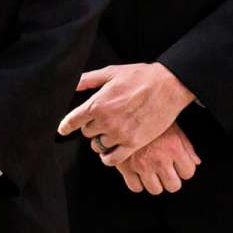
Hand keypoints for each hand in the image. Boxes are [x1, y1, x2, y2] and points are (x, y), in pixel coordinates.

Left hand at [58, 62, 194, 166]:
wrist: (169, 86)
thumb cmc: (141, 77)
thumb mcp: (111, 73)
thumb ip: (88, 79)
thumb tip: (72, 85)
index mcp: (97, 104)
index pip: (72, 121)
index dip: (65, 126)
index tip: (63, 129)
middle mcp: (106, 121)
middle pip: (86, 133)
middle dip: (91, 127)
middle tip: (101, 121)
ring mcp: (120, 134)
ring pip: (98, 146)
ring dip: (101, 140)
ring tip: (109, 133)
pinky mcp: (133, 143)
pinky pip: (112, 159)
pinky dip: (108, 158)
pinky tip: (110, 153)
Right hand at [116, 124, 199, 193]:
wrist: (125, 109)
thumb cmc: (151, 116)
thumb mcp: (173, 127)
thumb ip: (186, 146)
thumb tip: (196, 162)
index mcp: (174, 148)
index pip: (188, 172)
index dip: (184, 169)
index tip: (179, 166)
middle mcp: (159, 159)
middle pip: (173, 186)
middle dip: (171, 180)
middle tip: (166, 172)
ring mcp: (142, 165)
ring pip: (155, 190)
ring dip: (155, 183)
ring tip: (152, 172)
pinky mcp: (125, 167)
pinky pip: (135, 187)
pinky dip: (137, 183)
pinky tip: (138, 173)